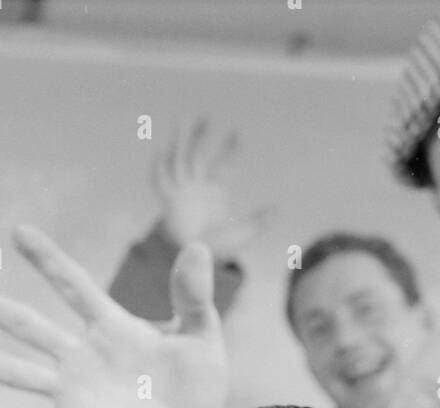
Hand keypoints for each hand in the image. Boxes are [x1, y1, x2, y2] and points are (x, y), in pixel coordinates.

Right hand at [0, 224, 230, 407]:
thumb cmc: (200, 387)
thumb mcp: (202, 338)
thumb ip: (194, 297)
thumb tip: (200, 248)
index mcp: (111, 327)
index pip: (74, 287)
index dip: (49, 261)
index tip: (20, 232)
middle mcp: (82, 356)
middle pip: (30, 327)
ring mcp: (74, 393)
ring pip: (19, 373)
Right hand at [154, 119, 271, 260]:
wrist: (197, 258)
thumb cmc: (219, 245)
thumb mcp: (244, 232)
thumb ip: (261, 221)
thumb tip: (280, 209)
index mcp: (215, 189)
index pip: (224, 164)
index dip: (231, 149)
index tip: (238, 134)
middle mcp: (198, 185)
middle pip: (199, 155)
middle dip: (201, 136)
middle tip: (207, 116)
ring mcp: (183, 190)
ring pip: (180, 159)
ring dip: (181, 140)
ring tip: (183, 118)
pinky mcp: (169, 200)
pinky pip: (161, 181)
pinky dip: (159, 168)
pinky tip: (160, 152)